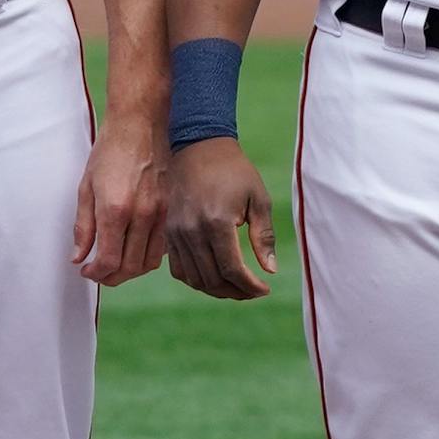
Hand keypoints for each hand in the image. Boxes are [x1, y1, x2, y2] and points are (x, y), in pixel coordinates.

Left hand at [72, 114, 167, 285]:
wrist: (140, 124)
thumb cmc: (110, 150)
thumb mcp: (86, 186)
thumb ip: (83, 226)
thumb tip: (79, 256)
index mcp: (116, 209)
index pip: (109, 261)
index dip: (96, 274)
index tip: (86, 271)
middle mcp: (141, 215)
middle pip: (130, 268)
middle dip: (110, 277)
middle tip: (97, 273)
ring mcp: (159, 213)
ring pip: (148, 262)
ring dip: (130, 271)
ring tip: (114, 265)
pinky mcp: (169, 209)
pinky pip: (160, 247)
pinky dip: (146, 257)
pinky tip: (132, 250)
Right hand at [165, 137, 277, 299]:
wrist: (199, 146)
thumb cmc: (234, 170)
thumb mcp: (258, 198)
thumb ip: (263, 236)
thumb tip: (270, 271)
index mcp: (216, 222)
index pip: (232, 270)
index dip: (250, 287)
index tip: (265, 289)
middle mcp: (192, 230)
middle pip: (212, 279)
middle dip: (237, 292)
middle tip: (253, 291)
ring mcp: (176, 232)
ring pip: (194, 279)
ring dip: (217, 290)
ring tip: (236, 287)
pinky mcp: (168, 232)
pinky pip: (179, 269)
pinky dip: (196, 280)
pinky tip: (213, 276)